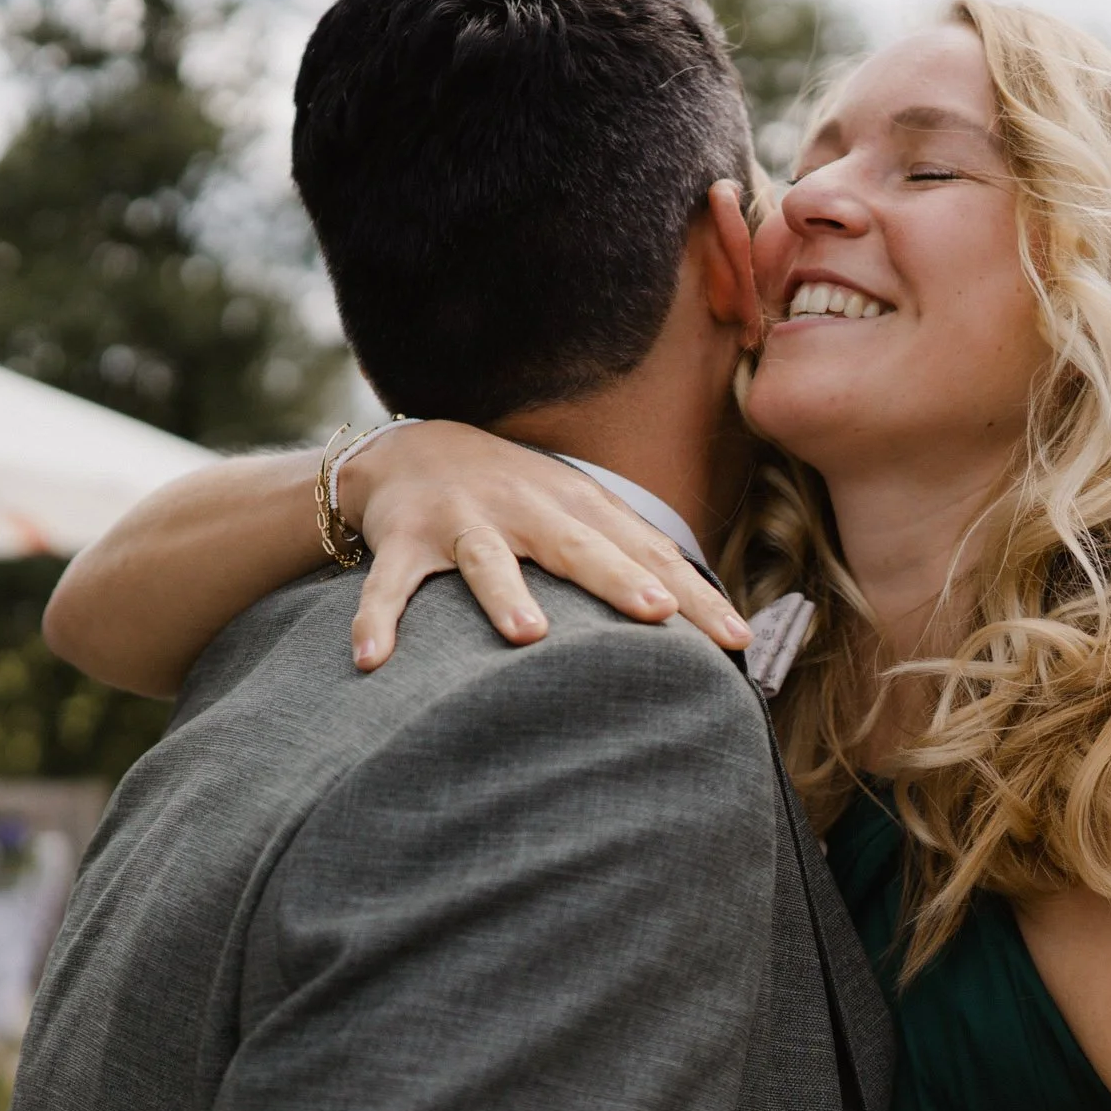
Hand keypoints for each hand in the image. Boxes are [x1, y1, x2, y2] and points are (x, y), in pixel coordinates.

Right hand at [335, 421, 750, 670]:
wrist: (410, 450)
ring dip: (503, 594)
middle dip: (618, 579)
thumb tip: (711, 612)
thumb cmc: (517, 495)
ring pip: (486, 560)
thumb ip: (634, 552)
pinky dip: (376, 619)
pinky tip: (372, 660)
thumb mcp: (578, 511)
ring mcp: (463, 523)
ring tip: (526, 635)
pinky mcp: (404, 542)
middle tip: (658, 613)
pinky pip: (391, 584)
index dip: (693, 597)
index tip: (738, 640)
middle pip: (578, 547)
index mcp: (578, 507)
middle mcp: (525, 510)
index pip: (646, 555)